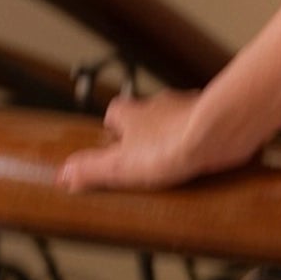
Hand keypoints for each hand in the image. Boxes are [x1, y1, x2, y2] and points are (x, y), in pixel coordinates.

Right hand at [56, 86, 222, 193]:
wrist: (217, 132)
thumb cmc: (170, 145)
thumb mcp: (119, 165)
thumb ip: (91, 169)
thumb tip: (63, 174)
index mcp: (134, 114)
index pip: (115, 112)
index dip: (113, 127)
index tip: (111, 142)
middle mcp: (161, 105)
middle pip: (147, 113)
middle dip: (146, 130)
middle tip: (146, 153)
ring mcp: (190, 107)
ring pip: (178, 115)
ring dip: (176, 131)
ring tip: (177, 156)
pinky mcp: (216, 116)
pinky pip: (207, 123)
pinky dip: (205, 135)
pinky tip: (208, 154)